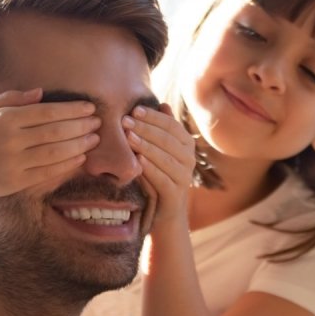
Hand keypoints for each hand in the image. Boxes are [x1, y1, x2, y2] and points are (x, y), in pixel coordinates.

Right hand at [0, 88, 99, 207]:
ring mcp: (13, 163)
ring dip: (79, 144)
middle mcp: (10, 141)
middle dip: (81, 126)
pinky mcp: (15, 182)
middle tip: (98, 121)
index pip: (47, 112)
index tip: (88, 107)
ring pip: (55, 152)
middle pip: (55, 131)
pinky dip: (67, 164)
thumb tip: (41, 93)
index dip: (71, 110)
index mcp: (4, 119)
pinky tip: (80, 157)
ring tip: (95, 138)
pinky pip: (48, 172)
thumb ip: (12, 99)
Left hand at [123, 103, 194, 229]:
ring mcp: (184, 177)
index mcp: (186, 145)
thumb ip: (162, 130)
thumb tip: (163, 104)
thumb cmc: (158, 175)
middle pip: (167, 139)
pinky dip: (151, 169)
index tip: (134, 109)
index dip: (153, 117)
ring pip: (166, 158)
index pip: (171, 125)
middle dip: (146, 128)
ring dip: (146, 146)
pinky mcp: (175, 194)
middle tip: (126, 121)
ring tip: (128, 137)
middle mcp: (188, 159)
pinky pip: (163, 179)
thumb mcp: (159, 151)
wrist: (164, 211)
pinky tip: (138, 161)